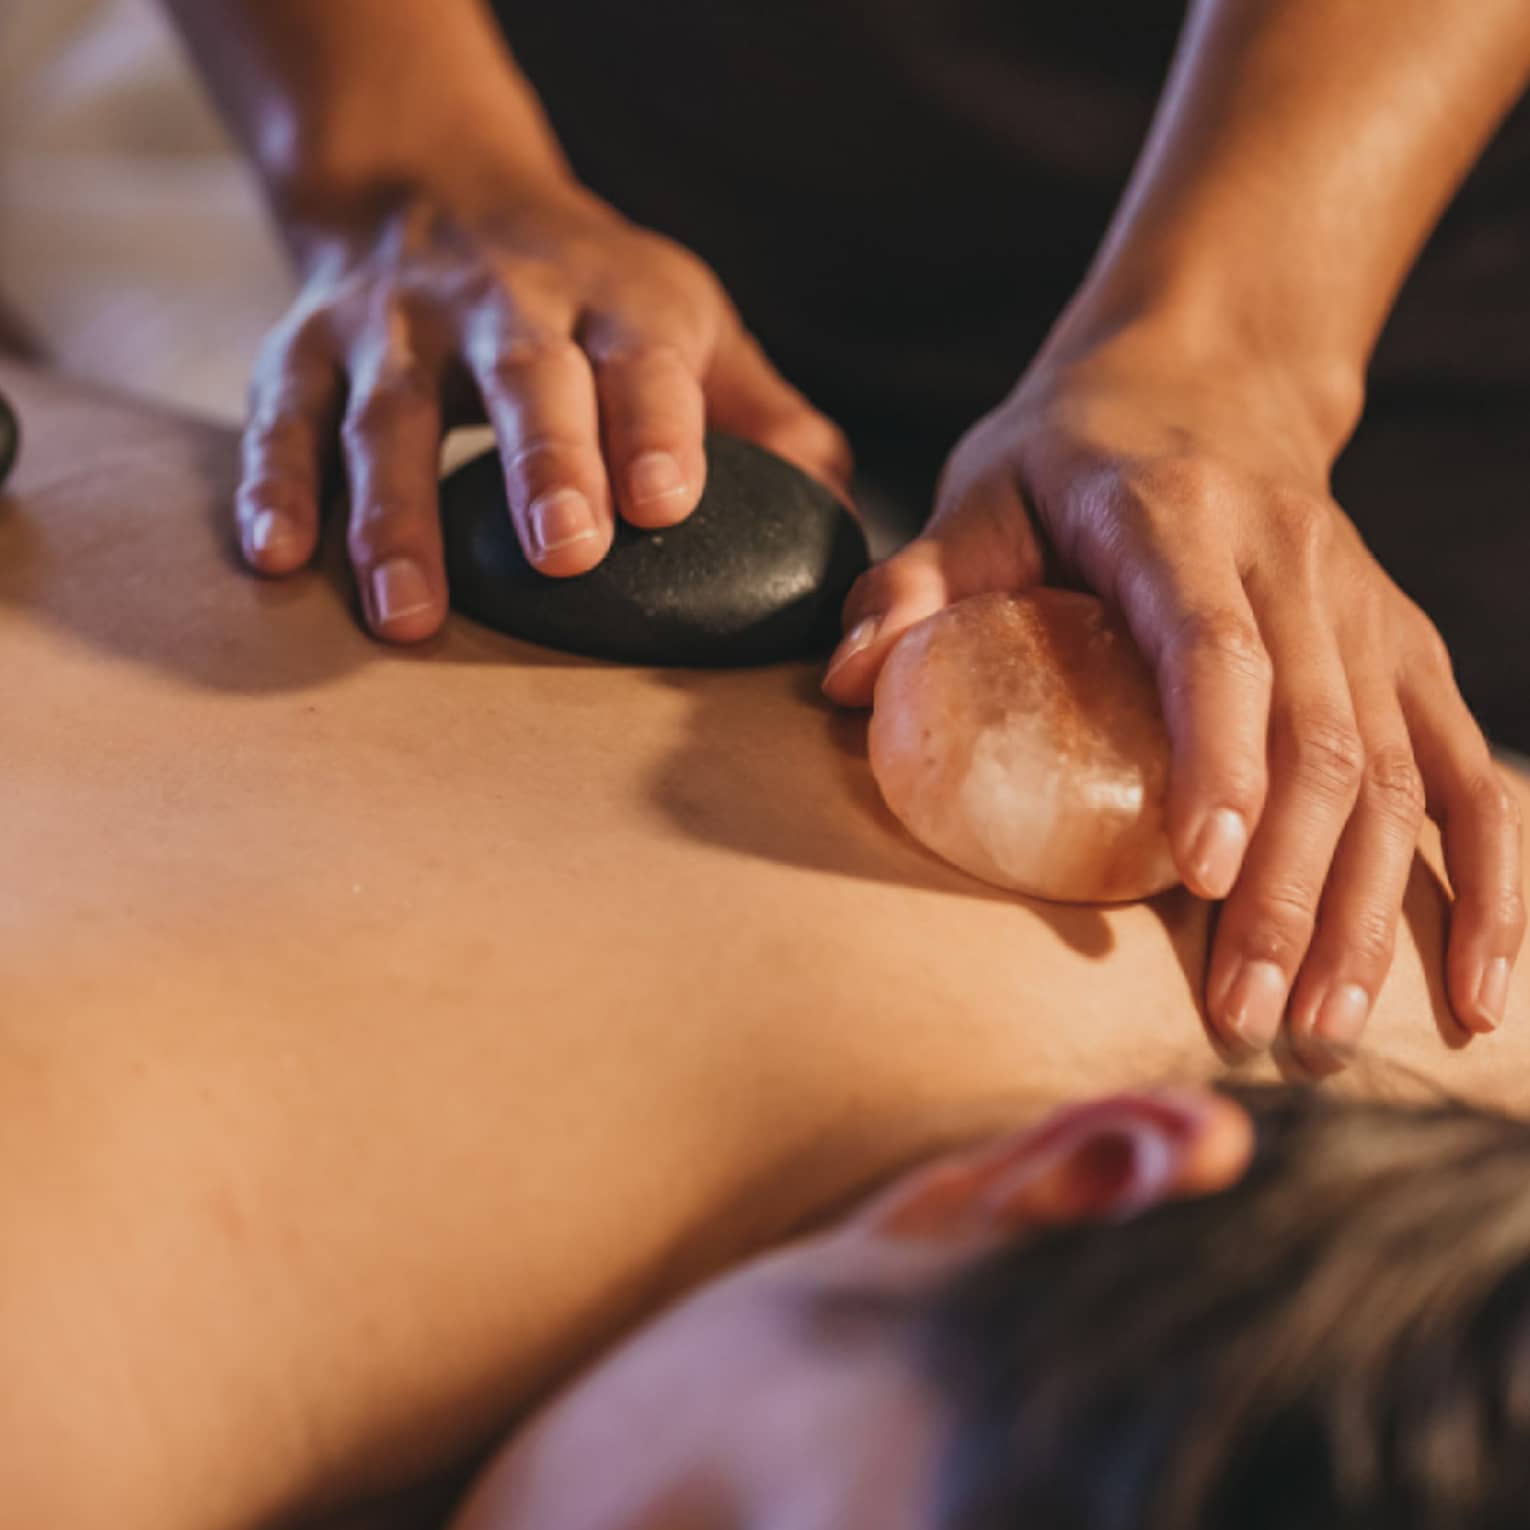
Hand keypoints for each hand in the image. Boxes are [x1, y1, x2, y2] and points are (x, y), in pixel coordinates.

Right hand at [237, 178, 849, 640]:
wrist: (434, 185)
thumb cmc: (588, 292)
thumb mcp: (684, 321)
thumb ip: (761, 412)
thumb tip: (834, 509)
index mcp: (612, 301)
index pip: (642, 357)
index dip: (656, 424)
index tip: (666, 502)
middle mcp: (502, 304)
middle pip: (523, 375)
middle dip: (543, 461)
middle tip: (564, 554)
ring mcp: (395, 325)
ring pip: (390, 411)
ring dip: (398, 512)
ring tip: (410, 613)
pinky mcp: (306, 348)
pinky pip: (284, 416)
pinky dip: (278, 482)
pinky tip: (278, 557)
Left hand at [824, 325, 1522, 1064]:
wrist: (1213, 378)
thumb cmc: (1074, 451)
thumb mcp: (982, 486)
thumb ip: (918, 577)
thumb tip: (845, 678)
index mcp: (1180, 522)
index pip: (1217, 646)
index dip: (1218, 756)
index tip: (1202, 871)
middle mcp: (1296, 565)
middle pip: (1319, 739)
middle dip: (1289, 889)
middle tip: (1244, 1015)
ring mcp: (1367, 614)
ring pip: (1397, 776)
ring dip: (1368, 911)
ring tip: (1320, 1029)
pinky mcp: (1406, 651)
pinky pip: (1468, 776)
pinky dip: (1480, 885)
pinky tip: (1466, 992)